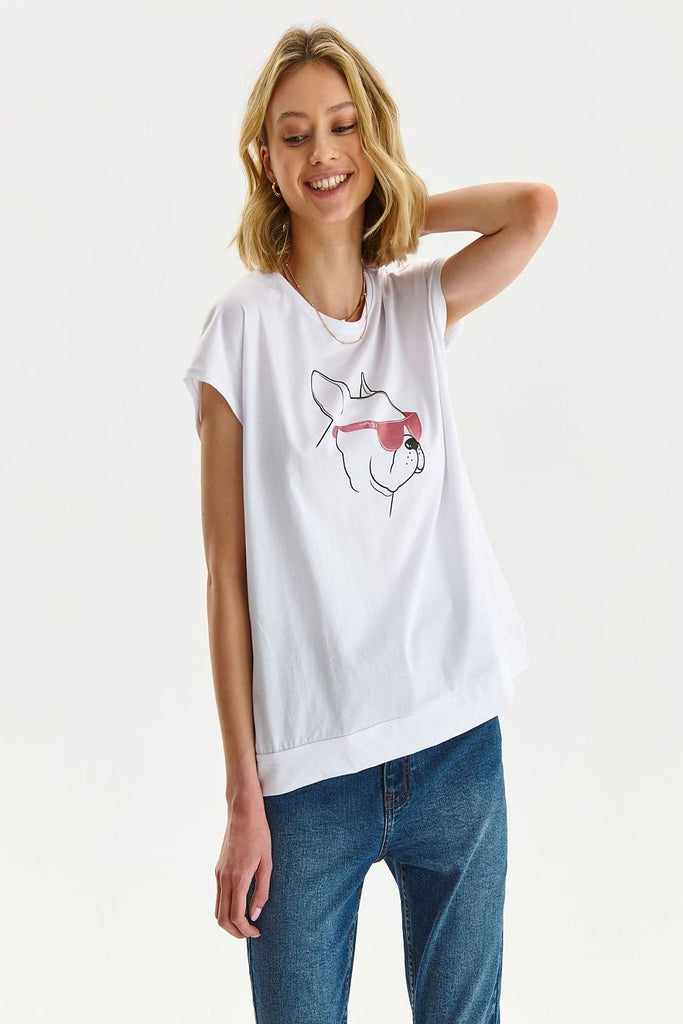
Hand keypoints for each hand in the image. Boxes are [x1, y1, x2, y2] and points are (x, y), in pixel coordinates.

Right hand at [214, 802, 271, 938]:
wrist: (243, 812)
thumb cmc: (259, 835)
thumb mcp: (267, 863)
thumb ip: (261, 891)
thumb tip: (255, 915)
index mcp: (238, 878)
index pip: (236, 916)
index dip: (246, 930)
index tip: (257, 932)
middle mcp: (224, 878)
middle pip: (222, 918)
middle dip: (235, 931)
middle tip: (251, 933)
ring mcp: (218, 874)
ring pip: (217, 909)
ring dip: (229, 922)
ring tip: (246, 922)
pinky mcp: (218, 869)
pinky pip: (218, 896)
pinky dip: (226, 908)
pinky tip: (240, 905)